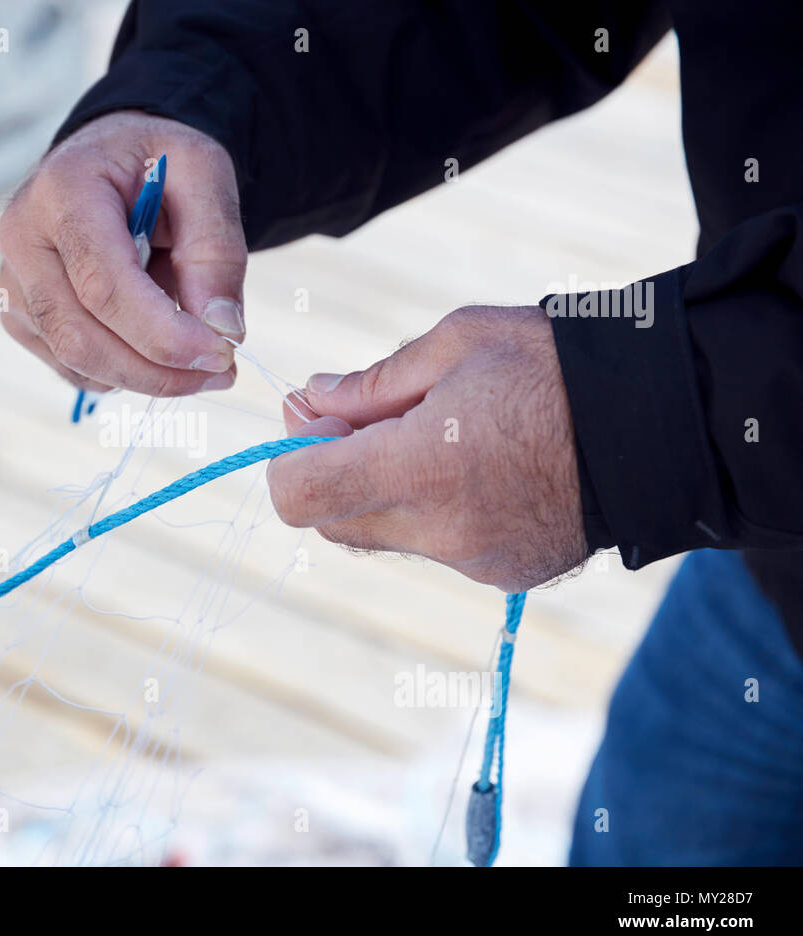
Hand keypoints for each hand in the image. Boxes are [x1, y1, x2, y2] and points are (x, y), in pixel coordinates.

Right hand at [0, 111, 246, 396]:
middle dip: (159, 371)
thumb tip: (222, 329)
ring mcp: (12, 281)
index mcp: (62, 190)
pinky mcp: (18, 315)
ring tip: (198, 359)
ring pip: (76, 361)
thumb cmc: (157, 163)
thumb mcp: (205, 175)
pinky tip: (155, 348)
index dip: (164, 334)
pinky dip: (122, 373)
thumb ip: (217, 248)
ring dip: (146, 377)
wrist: (111, 159)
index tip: (223, 353)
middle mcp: (22, 238)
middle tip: (222, 372)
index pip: (104, 286)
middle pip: (82, 336)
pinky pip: (71, 368)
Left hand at [267, 305, 588, 591]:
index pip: (298, 496)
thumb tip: (310, 401)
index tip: (318, 421)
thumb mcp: (457, 343)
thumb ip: (370, 383)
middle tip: (369, 420)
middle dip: (332, 473)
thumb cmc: (555, 365)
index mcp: (418, 467)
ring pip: (383, 538)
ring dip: (382, 494)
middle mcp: (439, 530)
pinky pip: (436, 550)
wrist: (662, 422)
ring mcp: (473, 560)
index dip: (291, 459)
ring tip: (438, 439)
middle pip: (332, 522)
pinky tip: (478, 470)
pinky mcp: (504, 574)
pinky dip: (432, 514)